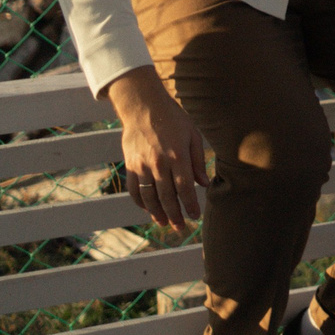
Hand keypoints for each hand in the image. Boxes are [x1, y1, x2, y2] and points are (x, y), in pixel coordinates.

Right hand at [105, 67, 207, 233]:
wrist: (143, 107)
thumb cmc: (174, 119)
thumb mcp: (193, 135)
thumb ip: (198, 160)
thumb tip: (204, 183)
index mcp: (177, 155)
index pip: (184, 187)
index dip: (189, 204)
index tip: (195, 216)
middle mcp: (158, 163)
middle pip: (166, 196)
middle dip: (174, 215)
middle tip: (180, 228)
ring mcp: (141, 165)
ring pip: (149, 196)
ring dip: (157, 213)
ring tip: (164, 223)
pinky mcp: (130, 165)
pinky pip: (134, 189)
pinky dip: (141, 202)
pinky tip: (148, 209)